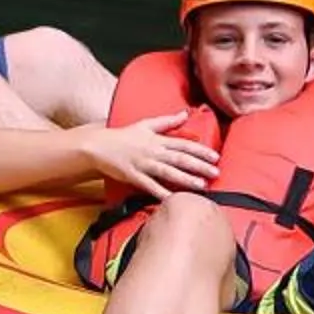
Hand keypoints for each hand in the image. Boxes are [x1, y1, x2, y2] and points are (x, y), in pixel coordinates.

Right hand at [78, 112, 219, 200]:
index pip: (183, 144)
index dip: (200, 150)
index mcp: (157, 139)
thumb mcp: (145, 124)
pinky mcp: (133, 176)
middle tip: (216, 172)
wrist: (98, 146)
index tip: (215, 157)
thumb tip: (186, 113)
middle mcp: (153, 151)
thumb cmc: (123, 136)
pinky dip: (162, 193)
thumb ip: (167, 121)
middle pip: (180, 159)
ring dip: (185, 179)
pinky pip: (150, 186)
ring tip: (201, 186)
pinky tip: (174, 200)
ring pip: (168, 172)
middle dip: (199, 166)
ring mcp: (143, 164)